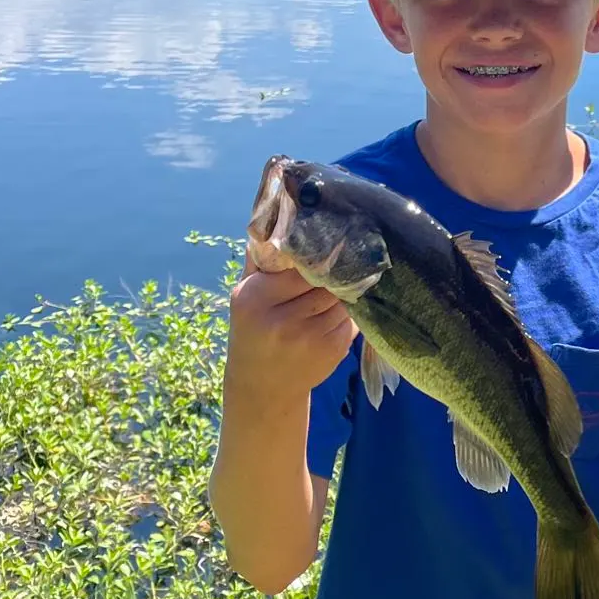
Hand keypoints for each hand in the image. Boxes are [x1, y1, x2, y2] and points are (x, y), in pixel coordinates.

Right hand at [224, 251, 357, 405]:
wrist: (261, 385)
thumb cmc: (254, 329)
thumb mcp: (246, 294)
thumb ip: (261, 258)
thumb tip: (279, 212)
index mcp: (254, 298)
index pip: (300, 264)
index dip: (316, 256)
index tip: (325, 247)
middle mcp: (281, 320)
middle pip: (325, 279)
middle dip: (333, 273)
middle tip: (340, 262)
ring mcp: (309, 338)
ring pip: (342, 296)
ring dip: (343, 292)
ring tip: (336, 289)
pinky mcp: (333, 350)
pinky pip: (351, 317)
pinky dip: (348, 311)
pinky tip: (335, 313)